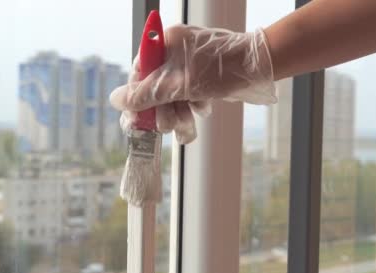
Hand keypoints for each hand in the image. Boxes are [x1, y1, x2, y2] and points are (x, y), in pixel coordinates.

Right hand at [111, 24, 276, 143]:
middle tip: (167, 125)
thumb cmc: (219, 70)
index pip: (139, 72)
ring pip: (174, 94)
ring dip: (179, 112)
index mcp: (165, 43)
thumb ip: (145, 94)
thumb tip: (116, 101)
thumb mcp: (178, 85)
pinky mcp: (204, 75)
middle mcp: (175, 51)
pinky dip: (194, 105)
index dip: (137, 98)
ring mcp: (190, 63)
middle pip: (156, 86)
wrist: (259, 68)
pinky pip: (189, 94)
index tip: (137, 119)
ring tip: (187, 124)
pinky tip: (204, 108)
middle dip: (162, 109)